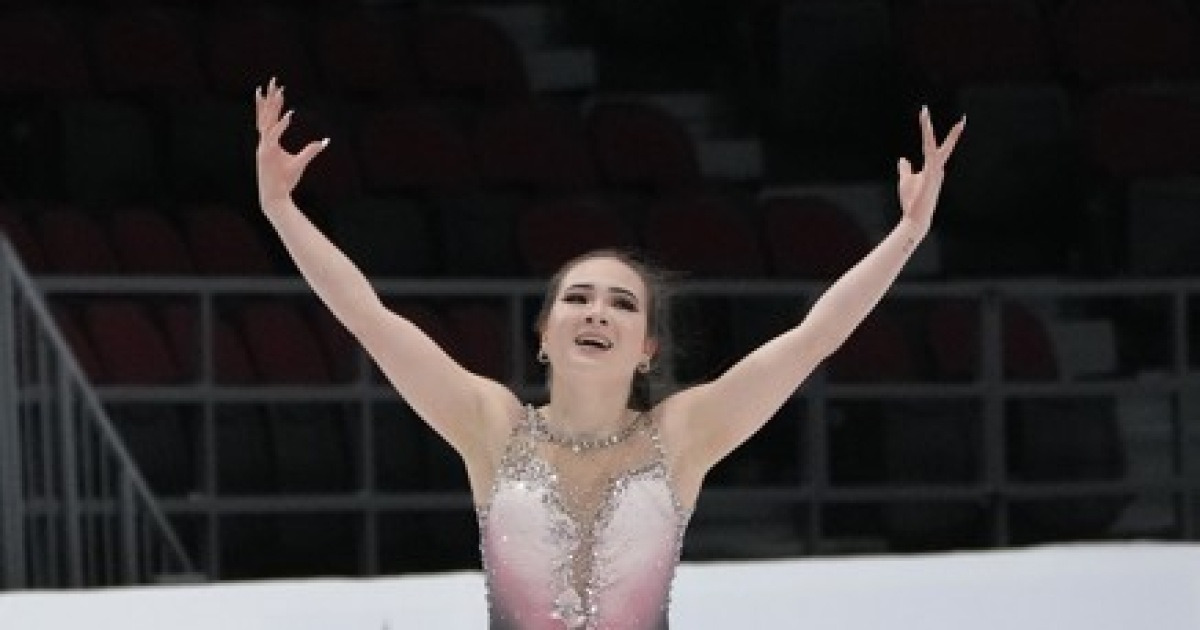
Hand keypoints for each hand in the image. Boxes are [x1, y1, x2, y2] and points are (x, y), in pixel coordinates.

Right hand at [254, 77, 327, 207]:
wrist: (275, 197)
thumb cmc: (286, 182)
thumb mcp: (301, 162)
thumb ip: (311, 150)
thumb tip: (324, 141)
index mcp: (269, 142)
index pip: (271, 118)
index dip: (275, 105)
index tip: (280, 90)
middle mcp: (264, 142)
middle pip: (266, 115)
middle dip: (270, 97)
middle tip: (273, 80)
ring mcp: (263, 147)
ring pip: (267, 121)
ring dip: (272, 106)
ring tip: (277, 91)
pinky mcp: (266, 154)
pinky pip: (274, 136)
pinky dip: (281, 125)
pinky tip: (290, 114)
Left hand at [896, 106, 964, 233]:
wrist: (915, 217)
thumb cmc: (911, 200)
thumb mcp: (906, 180)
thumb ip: (906, 169)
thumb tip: (903, 158)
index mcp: (932, 168)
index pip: (934, 147)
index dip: (932, 134)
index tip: (932, 119)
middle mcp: (938, 168)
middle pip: (945, 147)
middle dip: (954, 133)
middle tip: (963, 119)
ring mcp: (936, 171)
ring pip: (934, 146)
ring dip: (929, 130)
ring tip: (925, 115)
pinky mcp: (931, 175)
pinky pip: (930, 154)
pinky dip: (928, 142)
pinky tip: (926, 129)